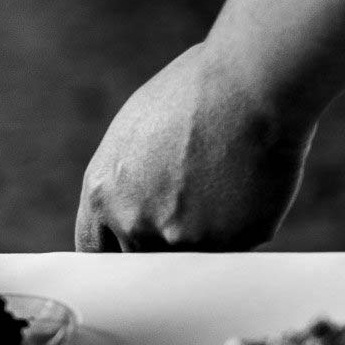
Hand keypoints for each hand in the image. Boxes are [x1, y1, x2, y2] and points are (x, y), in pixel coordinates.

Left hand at [74, 43, 317, 250]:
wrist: (251, 86)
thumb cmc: (196, 93)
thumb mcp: (135, 131)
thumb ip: (126, 179)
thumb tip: (131, 205)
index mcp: (102, 193)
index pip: (94, 248)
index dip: (116, 249)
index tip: (132, 248)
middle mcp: (134, 223)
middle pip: (142, 258)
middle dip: (162, 242)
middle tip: (190, 207)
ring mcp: (182, 239)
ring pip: (190, 256)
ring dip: (205, 234)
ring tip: (225, 182)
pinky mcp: (228, 245)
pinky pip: (232, 248)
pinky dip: (242, 225)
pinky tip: (249, 184)